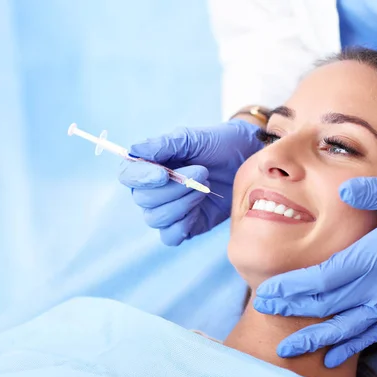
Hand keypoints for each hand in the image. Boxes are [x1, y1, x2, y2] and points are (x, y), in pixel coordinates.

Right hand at [119, 119, 261, 244]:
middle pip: (143, 200)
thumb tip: (134, 151)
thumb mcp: (192, 139)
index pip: (128, 176)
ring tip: (206, 187)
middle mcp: (155, 190)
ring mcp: (170, 210)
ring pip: (156, 219)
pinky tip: (200, 208)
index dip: (140, 177)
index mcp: (150, 166)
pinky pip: (170, 237)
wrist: (247, 159)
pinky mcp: (186, 226)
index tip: (163, 173)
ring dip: (182, 203)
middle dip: (174, 188)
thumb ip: (164, 144)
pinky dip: (183, 224)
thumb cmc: (218, 144)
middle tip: (203, 172)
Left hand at [254, 177, 376, 366]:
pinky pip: (371, 334)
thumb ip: (372, 192)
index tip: (267, 292)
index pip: (323, 279)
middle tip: (263, 311)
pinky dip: (348, 345)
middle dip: (292, 310)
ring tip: (289, 349)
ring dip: (315, 337)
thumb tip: (343, 189)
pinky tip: (331, 356)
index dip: (293, 288)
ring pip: (346, 327)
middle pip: (327, 305)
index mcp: (375, 257)